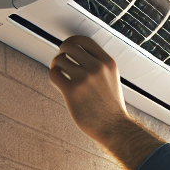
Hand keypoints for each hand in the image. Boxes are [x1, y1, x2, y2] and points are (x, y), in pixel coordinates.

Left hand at [48, 35, 162, 169]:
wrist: (115, 128)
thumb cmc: (111, 107)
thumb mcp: (111, 80)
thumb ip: (97, 66)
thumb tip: (74, 55)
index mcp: (108, 63)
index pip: (84, 41)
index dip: (73, 42)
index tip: (69, 49)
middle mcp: (96, 67)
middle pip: (69, 46)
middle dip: (62, 51)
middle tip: (62, 61)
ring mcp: (84, 78)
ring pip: (60, 60)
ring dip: (57, 66)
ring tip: (62, 76)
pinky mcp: (72, 91)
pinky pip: (54, 74)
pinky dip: (54, 77)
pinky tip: (60, 84)